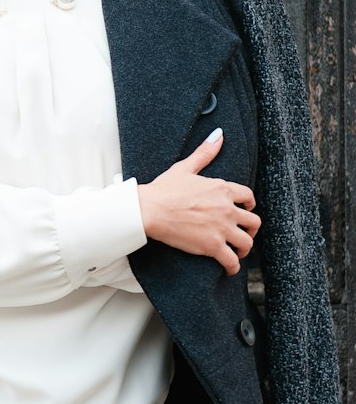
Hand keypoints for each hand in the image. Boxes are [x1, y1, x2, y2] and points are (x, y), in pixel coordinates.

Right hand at [137, 128, 260, 275]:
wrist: (149, 210)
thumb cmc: (163, 189)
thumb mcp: (186, 168)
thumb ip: (205, 153)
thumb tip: (219, 135)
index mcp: (222, 188)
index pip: (249, 197)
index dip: (249, 205)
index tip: (245, 211)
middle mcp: (227, 208)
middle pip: (254, 222)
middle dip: (251, 230)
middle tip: (244, 235)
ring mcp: (221, 228)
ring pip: (247, 242)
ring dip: (245, 249)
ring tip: (238, 253)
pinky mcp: (212, 246)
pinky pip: (232, 261)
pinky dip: (233, 267)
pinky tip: (228, 268)